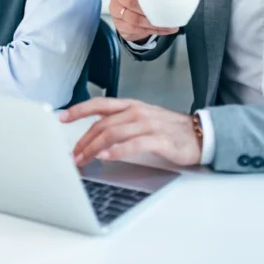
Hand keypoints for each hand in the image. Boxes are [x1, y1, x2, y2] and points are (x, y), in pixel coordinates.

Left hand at [60, 98, 201, 166]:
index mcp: (131, 105)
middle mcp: (137, 112)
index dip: (79, 110)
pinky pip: (134, 144)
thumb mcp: (142, 119)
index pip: (100, 104)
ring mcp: (148, 125)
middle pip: (102, 124)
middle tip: (73, 154)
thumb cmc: (169, 129)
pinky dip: (118, 151)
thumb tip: (95, 134)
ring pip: (114, 133)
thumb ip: (121, 122)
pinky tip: (107, 157)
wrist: (200, 134)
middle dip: (83, 140)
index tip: (62, 118)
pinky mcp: (160, 140)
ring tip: (83, 159)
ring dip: (94, 147)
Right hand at [109, 0, 179, 42]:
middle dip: (146, 8)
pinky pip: (135, 29)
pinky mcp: (119, 24)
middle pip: (129, 1)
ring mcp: (116, 10)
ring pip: (133, 18)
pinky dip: (151, 30)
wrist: (132, 10)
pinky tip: (162, 29)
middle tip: (162, 11)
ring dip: (151, 23)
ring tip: (166, 24)